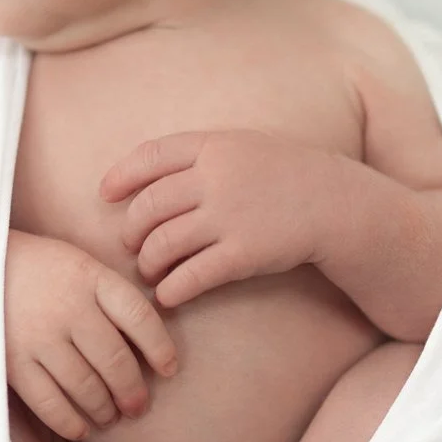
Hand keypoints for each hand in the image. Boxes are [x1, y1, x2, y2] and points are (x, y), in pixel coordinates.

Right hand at [3, 229, 177, 441]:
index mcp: (91, 278)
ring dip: (104, 408)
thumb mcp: (79, 263)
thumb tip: (144, 339)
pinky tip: (81, 429)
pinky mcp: (12, 361)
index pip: (140, 317)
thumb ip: (109, 294)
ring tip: (110, 416)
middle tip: (137, 405)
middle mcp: (69, 308)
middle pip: (115, 360)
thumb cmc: (37, 266)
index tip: (169, 368)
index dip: (161, 348)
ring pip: (86, 386)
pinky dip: (69, 422)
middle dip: (133, 390)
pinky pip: (49, 402)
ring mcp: (40, 337)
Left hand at [99, 129, 326, 308]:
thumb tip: (145, 173)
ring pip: (162, 244)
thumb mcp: (243, 146)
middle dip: (130, 230)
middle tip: (130, 245)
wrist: (335, 203)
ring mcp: (229, 216)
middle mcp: (216, 178)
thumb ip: (199, 155)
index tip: (106, 194)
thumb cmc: (284, 174)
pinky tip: (168, 295)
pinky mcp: (243, 254)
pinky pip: (190, 276)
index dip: (120, 177)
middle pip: (148, 206)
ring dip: (147, 263)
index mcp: (214, 147)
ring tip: (149, 271)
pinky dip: (171, 290)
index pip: (149, 156)